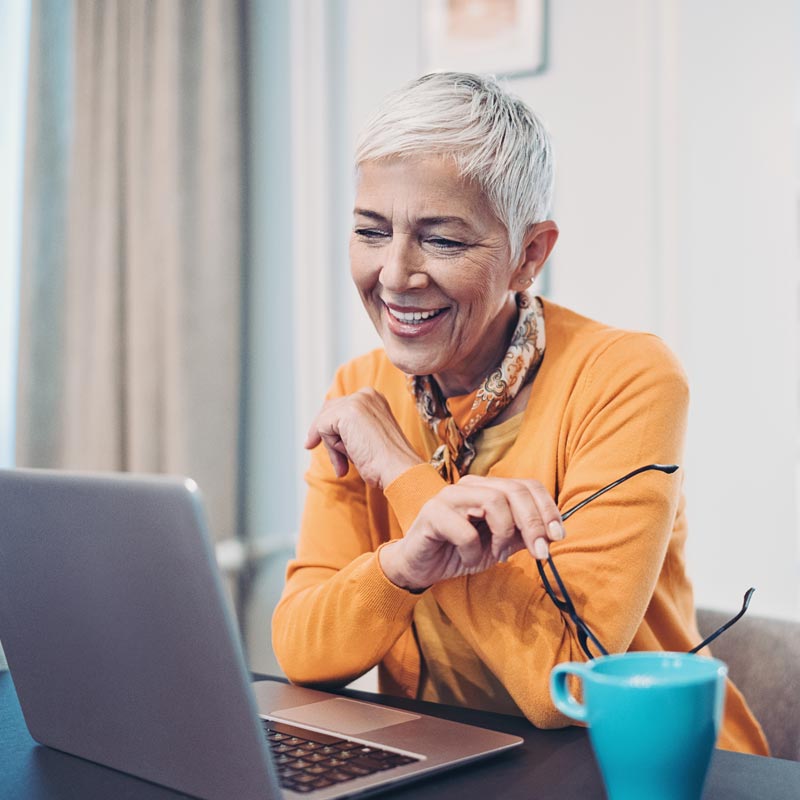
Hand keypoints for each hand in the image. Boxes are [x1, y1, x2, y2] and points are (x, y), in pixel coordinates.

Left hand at [305, 388, 422, 488]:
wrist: (397, 468)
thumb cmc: (386, 462)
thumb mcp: (367, 438)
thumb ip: (349, 430)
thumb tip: (321, 432)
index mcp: (374, 398)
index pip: (340, 406)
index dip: (329, 427)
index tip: (317, 442)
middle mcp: (366, 395)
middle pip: (328, 411)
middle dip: (326, 436)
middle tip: (325, 455)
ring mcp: (357, 401)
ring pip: (325, 421)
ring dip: (331, 446)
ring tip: (344, 465)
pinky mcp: (347, 412)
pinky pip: (322, 428)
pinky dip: (331, 448)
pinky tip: (348, 457)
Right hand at [379, 474, 564, 590]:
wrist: (421, 567)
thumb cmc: (459, 551)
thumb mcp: (499, 545)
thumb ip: (522, 535)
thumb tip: (552, 533)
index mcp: (488, 488)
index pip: (526, 485)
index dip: (547, 508)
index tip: (557, 535)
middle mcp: (470, 485)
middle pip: (513, 490)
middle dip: (533, 522)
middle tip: (541, 551)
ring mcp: (450, 496)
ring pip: (493, 502)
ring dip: (503, 535)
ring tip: (496, 554)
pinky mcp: (432, 513)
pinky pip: (466, 531)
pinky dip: (473, 551)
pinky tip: (468, 558)